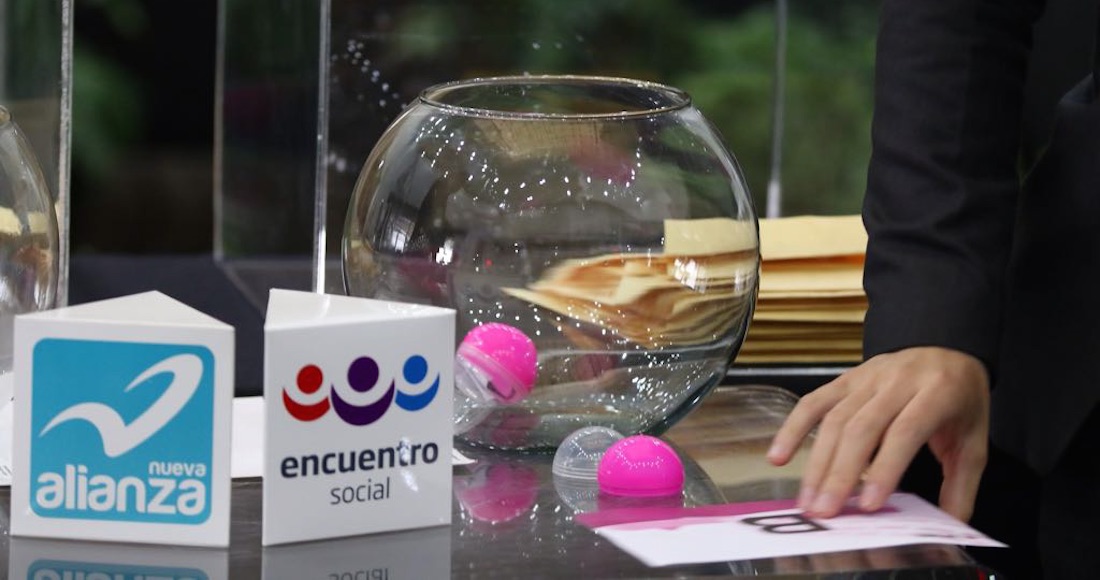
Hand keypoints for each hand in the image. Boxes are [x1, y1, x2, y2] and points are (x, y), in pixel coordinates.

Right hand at [766, 346, 989, 520]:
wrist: (947, 348)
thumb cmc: (960, 400)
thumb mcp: (974, 440)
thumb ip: (961, 486)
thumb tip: (948, 530)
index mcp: (938, 392)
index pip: (905, 430)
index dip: (885, 467)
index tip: (870, 505)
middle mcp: (898, 380)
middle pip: (861, 427)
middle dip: (840, 473)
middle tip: (826, 512)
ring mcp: (867, 377)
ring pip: (834, 419)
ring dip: (817, 463)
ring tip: (808, 501)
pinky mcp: (845, 379)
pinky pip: (813, 402)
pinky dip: (793, 429)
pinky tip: (779, 457)